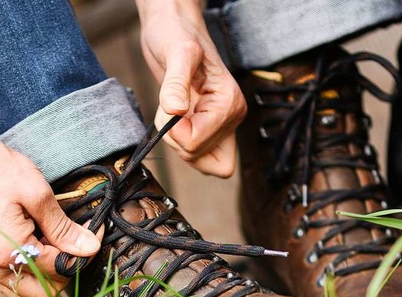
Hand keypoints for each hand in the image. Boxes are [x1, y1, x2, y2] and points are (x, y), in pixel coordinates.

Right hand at [0, 125, 101, 296]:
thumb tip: (89, 247)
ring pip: (25, 291)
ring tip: (55, 245)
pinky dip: (28, 274)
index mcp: (10, 251)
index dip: (81, 254)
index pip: (58, 270)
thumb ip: (64, 228)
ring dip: (46, 276)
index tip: (92, 235)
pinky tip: (37, 250)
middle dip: (64, 272)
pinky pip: (9, 281)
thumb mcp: (37, 194)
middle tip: (75, 244)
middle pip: (42, 292)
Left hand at [137, 0, 245, 177]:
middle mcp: (231, 117)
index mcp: (229, 104)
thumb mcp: (176, 53)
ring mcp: (222, 124)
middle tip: (171, 110)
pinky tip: (177, 120)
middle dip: (177, 140)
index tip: (170, 108)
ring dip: (179, 144)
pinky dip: (182, 144)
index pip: (197, 144)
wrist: (174, 29)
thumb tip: (176, 110)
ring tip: (174, 112)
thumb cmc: (177, 35)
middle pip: (200, 159)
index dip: (175, 132)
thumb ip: (175, 83)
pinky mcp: (209, 127)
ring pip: (202, 162)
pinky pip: (200, 156)